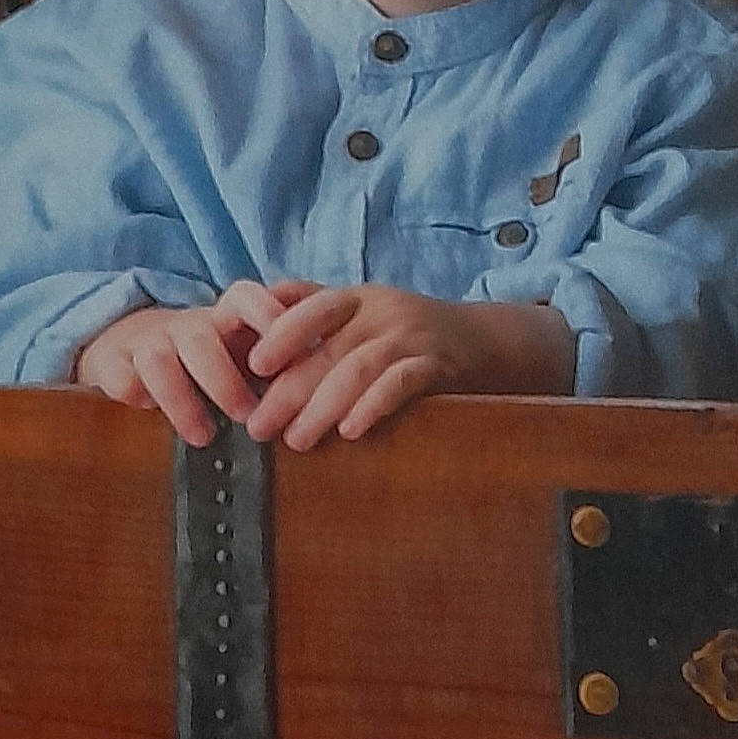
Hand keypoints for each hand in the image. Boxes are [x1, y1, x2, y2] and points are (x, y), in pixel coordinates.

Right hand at [74, 280, 297, 446]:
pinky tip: (144, 411)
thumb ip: (279, 364)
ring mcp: (145, 342)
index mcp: (221, 319)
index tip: (289, 347)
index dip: (266, 314)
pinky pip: (119, 374)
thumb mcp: (239, 352)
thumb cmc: (203, 357)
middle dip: (223, 379)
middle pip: (201, 338)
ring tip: (202, 436)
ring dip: (180, 399)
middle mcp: (184, 326)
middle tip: (247, 417)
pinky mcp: (111, 362)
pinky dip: (131, 392)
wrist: (127, 344)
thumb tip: (333, 390)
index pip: (244, 298)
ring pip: (158, 359)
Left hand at [243, 285, 574, 450]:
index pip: (313, 306)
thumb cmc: (406, 332)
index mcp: (357, 298)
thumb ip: (312, 306)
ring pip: (360, 368)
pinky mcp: (438, 366)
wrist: (485, 341)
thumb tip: (254, 309)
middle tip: (259, 426)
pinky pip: (402, 383)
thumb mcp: (362, 310)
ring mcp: (412, 337)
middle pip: (329, 348)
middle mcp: (382, 311)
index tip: (252, 364)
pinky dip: (374, 405)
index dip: (282, 332)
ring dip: (323, 406)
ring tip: (297, 440)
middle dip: (289, 390)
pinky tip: (351, 430)